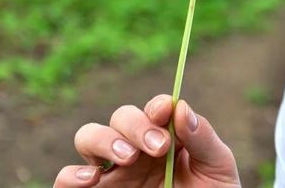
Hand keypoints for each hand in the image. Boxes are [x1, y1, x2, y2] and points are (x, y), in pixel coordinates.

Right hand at [54, 95, 240, 187]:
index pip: (155, 109)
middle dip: (137, 124)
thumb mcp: (217, 168)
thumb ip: (202, 138)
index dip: (157, 105)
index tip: (164, 112)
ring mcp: (115, 174)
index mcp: (168, 138)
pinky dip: (71, 174)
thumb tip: (180, 108)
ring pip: (89, 137)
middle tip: (158, 147)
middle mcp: (138, 150)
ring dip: (105, 139)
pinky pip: (67, 179)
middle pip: (122, 117)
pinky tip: (91, 178)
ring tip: (127, 158)